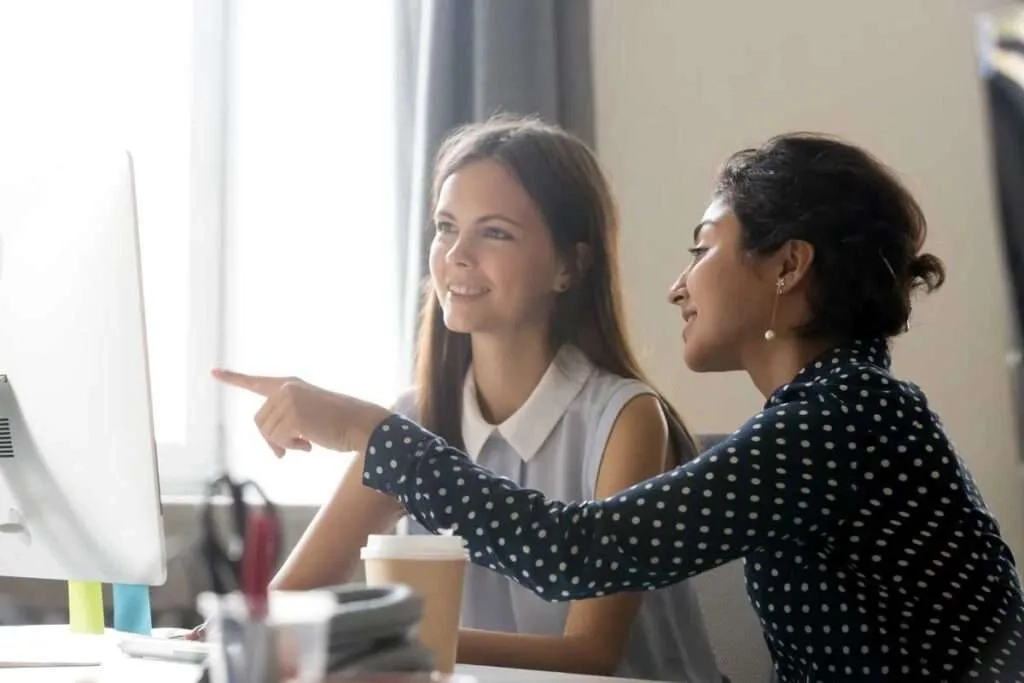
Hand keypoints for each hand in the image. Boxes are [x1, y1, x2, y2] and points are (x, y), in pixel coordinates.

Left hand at [212, 369, 390, 456]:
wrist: (361, 424)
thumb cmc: (339, 424)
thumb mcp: (308, 418)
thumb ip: (286, 424)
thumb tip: (275, 449)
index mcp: (290, 385)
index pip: (256, 383)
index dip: (233, 379)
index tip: (213, 372)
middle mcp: (287, 388)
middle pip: (259, 421)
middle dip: (273, 440)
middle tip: (292, 449)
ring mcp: (289, 399)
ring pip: (267, 432)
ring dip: (285, 444)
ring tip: (307, 442)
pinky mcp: (293, 414)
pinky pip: (278, 440)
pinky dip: (292, 447)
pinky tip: (310, 445)